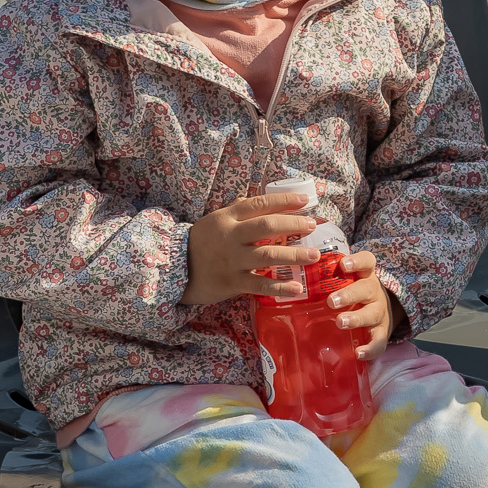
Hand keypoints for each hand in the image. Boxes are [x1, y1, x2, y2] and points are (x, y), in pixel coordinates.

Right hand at [181, 191, 321, 304]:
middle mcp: (231, 237)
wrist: (173, 269)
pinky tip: (297, 287)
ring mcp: (232, 261)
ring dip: (294, 255)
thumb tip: (267, 200)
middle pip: (267, 226)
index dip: (285, 201)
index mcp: (228, 218)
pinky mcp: (231, 283)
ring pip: (267, 255)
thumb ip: (239, 209)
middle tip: (313, 225)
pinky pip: (260, 285)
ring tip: (314, 255)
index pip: (261, 204)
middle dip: (293, 224)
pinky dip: (280, 287)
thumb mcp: (216, 219)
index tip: (306, 201)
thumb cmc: (201, 242)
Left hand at [320, 251, 394, 357]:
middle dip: (349, 294)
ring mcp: (379, 312)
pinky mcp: (382, 332)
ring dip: (356, 318)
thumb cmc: (353, 296)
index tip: (343, 264)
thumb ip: (324, 283)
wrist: (380, 313)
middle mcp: (374, 293)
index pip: (366, 262)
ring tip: (340, 322)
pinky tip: (359, 353)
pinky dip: (371, 348)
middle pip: (367, 289)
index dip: (357, 261)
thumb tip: (288, 286)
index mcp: (364, 276)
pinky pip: (380, 341)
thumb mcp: (345, 284)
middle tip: (331, 301)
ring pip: (372, 313)